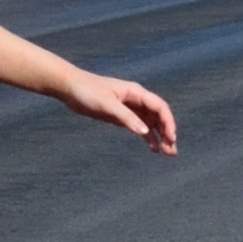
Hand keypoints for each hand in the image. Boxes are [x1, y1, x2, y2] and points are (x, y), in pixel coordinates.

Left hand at [64, 72, 178, 151]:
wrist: (70, 88)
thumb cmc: (88, 91)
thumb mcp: (107, 105)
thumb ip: (126, 118)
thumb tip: (145, 132)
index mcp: (136, 93)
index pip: (160, 107)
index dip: (168, 122)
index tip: (171, 138)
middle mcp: (136, 100)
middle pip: (159, 116)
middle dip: (167, 133)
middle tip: (172, 151)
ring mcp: (130, 108)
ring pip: (151, 123)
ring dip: (160, 137)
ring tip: (167, 153)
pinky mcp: (121, 115)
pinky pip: (140, 126)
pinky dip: (148, 137)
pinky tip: (153, 148)